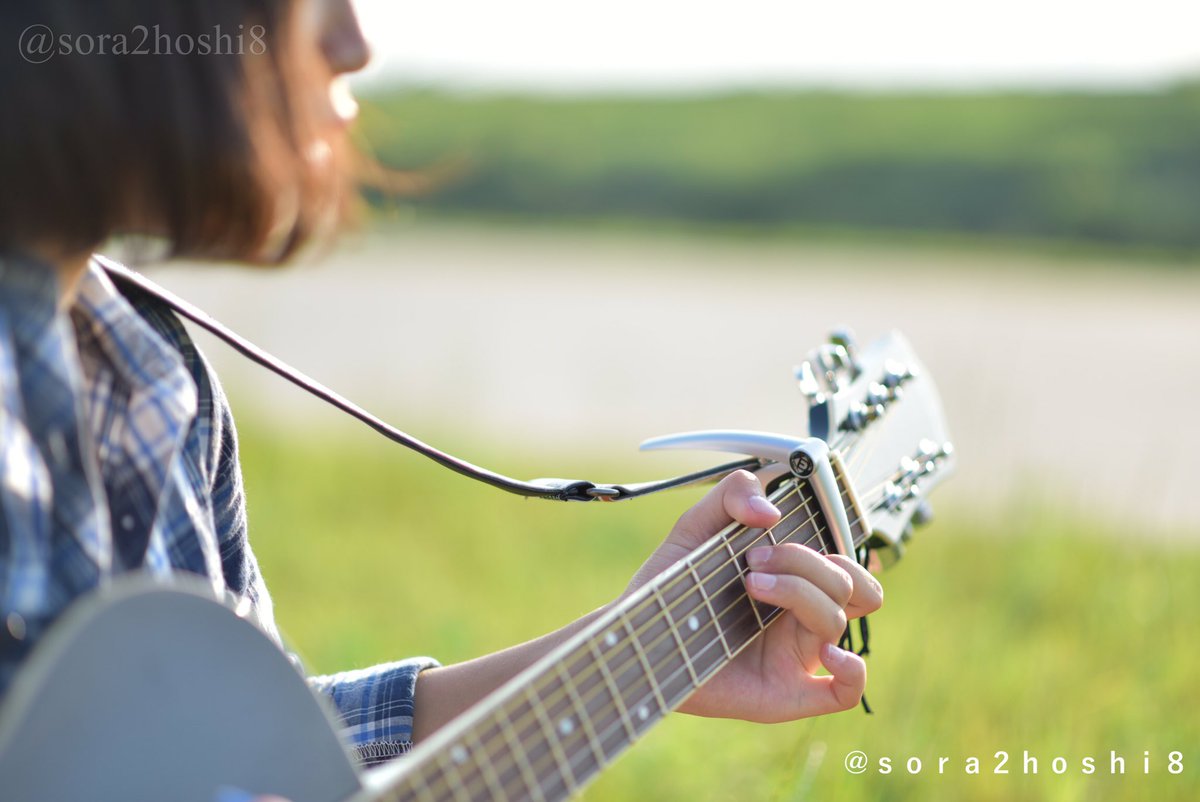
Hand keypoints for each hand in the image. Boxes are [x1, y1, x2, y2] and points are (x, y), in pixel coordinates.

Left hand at [624, 470, 882, 721]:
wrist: (639, 634)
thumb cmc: (672, 585)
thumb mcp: (696, 526)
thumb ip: (732, 494)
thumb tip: (770, 512)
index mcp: (795, 583)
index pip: (847, 566)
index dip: (833, 546)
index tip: (779, 531)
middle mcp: (801, 619)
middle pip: (845, 586)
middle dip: (803, 562)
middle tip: (751, 563)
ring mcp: (797, 657)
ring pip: (837, 622)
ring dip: (801, 593)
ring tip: (750, 586)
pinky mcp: (786, 693)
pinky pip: (845, 692)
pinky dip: (853, 672)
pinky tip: (829, 654)